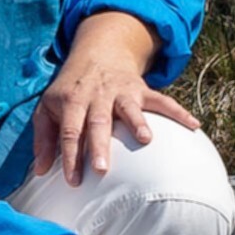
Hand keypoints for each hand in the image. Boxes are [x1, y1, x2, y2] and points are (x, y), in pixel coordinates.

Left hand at [33, 15, 190, 186]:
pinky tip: (194, 125)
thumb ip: (43, 139)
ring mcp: (121, 92)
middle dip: (99, 145)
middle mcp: (97, 95)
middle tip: (101, 169)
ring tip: (146, 139)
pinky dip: (178, 112)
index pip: (69, 130)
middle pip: (97, 122)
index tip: (72, 181)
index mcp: (72, 101)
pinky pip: (162, 101)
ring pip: (129, 108)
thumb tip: (40, 171)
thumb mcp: (48, 108)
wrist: (97, 53)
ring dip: (138, 122)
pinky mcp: (142, 90)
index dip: (69, 155)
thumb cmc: (70, 89)